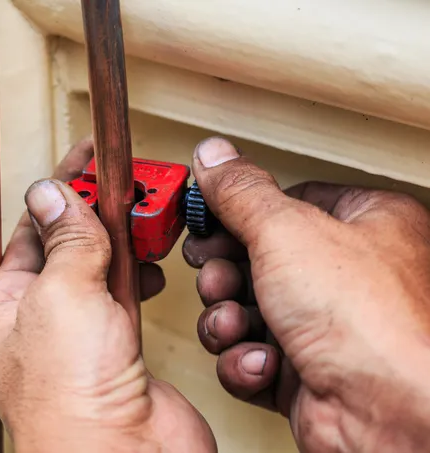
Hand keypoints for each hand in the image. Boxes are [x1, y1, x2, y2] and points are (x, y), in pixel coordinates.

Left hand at [0, 140, 215, 452]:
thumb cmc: (71, 400)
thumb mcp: (62, 296)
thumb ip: (66, 241)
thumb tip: (55, 193)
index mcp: (10, 307)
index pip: (34, 229)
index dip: (61, 188)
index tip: (86, 158)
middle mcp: (46, 320)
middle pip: (71, 244)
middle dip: (98, 209)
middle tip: (124, 181)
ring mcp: (87, 333)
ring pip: (105, 267)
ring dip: (125, 239)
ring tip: (142, 217)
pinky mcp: (125, 346)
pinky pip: (132, 294)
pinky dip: (144, 272)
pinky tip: (152, 264)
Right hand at [183, 137, 429, 451]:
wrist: (390, 419)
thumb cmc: (370, 323)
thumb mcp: (287, 232)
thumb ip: (242, 192)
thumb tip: (214, 156)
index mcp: (362, 226)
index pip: (285, 202)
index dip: (239, 211)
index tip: (205, 216)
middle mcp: (347, 276)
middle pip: (256, 259)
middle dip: (225, 272)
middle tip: (217, 273)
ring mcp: (325, 327)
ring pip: (246, 309)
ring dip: (227, 318)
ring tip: (235, 321)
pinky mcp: (304, 372)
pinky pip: (252, 355)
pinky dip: (245, 360)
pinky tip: (261, 362)